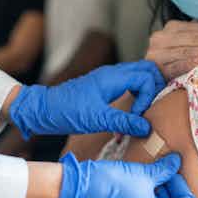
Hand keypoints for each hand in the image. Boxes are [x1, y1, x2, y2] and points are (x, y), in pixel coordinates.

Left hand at [10, 61, 164, 138]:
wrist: (43, 109)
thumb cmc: (67, 111)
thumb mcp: (97, 119)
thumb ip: (124, 122)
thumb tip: (147, 128)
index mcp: (113, 76)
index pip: (146, 77)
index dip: (149, 97)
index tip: (138, 116)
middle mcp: (113, 73)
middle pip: (147, 70)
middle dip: (154, 88)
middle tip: (151, 109)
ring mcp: (108, 79)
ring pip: (138, 76)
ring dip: (145, 92)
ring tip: (141, 112)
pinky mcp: (104, 87)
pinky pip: (128, 84)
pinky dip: (135, 95)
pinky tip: (130, 113)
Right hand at [146, 21, 197, 80]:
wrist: (147, 86)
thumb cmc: (174, 68)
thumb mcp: (188, 49)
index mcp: (172, 28)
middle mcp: (162, 37)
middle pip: (195, 37)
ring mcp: (157, 52)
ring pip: (186, 50)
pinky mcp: (155, 68)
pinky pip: (174, 65)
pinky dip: (188, 63)